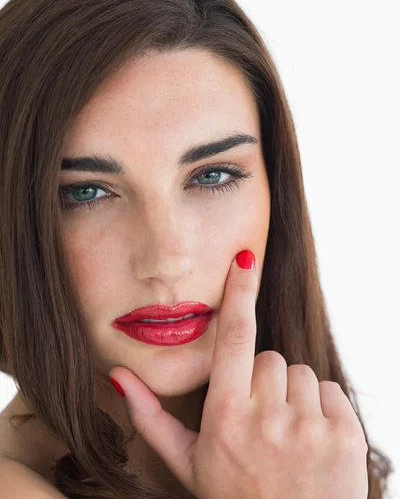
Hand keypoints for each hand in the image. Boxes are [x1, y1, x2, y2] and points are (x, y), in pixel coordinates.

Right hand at [109, 250, 368, 498]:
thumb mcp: (187, 464)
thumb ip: (150, 418)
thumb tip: (118, 376)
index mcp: (226, 417)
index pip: (235, 337)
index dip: (239, 292)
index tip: (245, 259)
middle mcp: (267, 418)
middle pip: (269, 357)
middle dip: (263, 379)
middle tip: (260, 419)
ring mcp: (309, 427)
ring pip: (300, 372)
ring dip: (292, 394)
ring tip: (285, 433)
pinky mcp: (344, 435)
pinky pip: (330, 390)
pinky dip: (321, 408)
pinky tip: (310, 441)